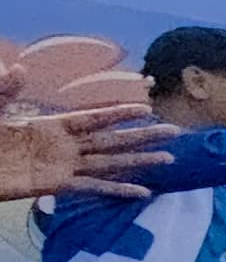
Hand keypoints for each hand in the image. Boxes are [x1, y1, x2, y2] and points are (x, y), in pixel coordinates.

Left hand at [0, 105, 169, 201]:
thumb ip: (6, 90)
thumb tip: (20, 68)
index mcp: (51, 125)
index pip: (93, 118)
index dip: (119, 113)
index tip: (147, 108)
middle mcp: (64, 145)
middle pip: (111, 139)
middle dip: (142, 136)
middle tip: (174, 132)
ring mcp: (62, 166)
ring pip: (109, 162)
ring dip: (139, 161)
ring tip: (168, 158)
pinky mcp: (55, 185)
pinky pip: (92, 188)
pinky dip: (117, 190)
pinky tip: (141, 192)